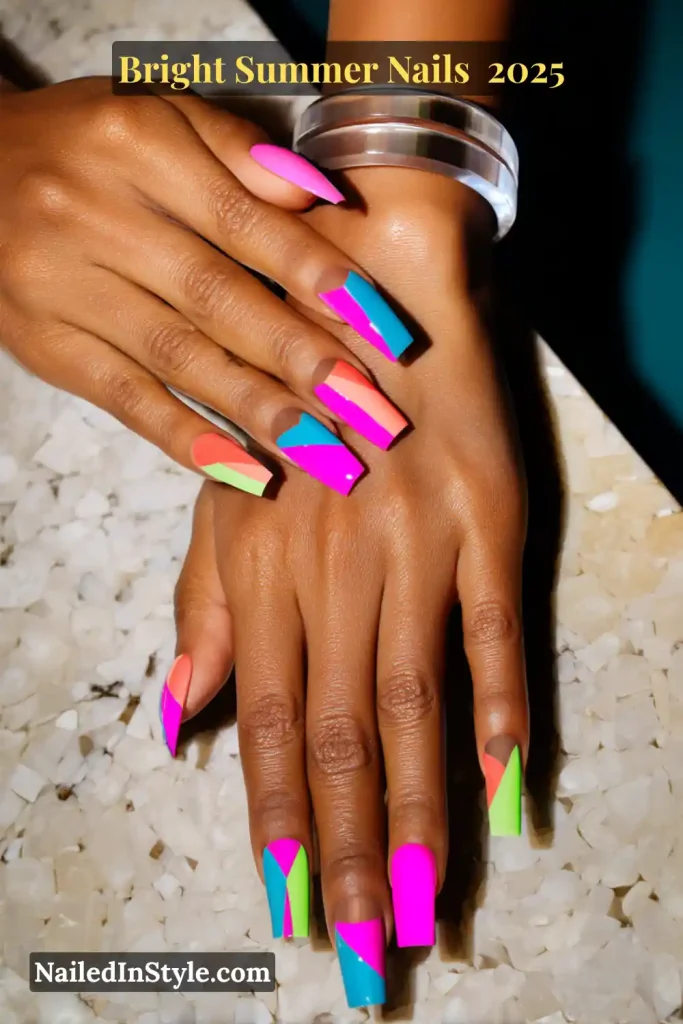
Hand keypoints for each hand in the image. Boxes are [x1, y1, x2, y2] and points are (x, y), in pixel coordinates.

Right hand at [0, 78, 410, 494]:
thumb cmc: (87, 145)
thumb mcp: (157, 115)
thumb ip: (238, 152)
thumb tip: (322, 195)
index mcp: (136, 146)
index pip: (246, 222)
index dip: (320, 277)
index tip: (385, 330)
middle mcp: (94, 215)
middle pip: (217, 298)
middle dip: (304, 359)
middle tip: (373, 413)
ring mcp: (62, 286)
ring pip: (177, 358)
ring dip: (259, 410)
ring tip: (327, 453)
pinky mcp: (46, 345)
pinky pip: (124, 399)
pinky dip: (187, 438)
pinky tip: (245, 470)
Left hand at [167, 169, 527, 1008]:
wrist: (374, 291)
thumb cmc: (295, 402)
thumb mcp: (230, 493)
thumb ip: (205, 604)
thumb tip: (179, 713)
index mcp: (264, 567)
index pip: (264, 721)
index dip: (275, 822)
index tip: (288, 907)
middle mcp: (334, 568)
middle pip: (335, 733)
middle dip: (349, 851)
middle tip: (364, 953)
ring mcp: (415, 544)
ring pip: (410, 700)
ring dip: (421, 811)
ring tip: (428, 906)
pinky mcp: (487, 519)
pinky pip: (494, 627)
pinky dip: (502, 707)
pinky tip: (510, 787)